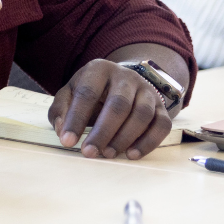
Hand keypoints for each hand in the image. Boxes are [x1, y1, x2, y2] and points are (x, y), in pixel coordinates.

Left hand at [49, 59, 170, 159]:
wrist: (121, 81)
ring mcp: (146, 90)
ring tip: (108, 154)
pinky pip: (161, 125)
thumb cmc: (91, 90)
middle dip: (103, 132)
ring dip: (125, 138)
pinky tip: (132, 154)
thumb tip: (62, 130)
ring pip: (142, 114)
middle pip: (118, 105)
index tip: (68, 141)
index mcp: (99, 69)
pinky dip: (148, 142)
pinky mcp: (161, 106)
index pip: (87, 93)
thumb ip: (61, 109)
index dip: (76, 119)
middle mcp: (126, 77)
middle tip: (90, 152)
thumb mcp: (70, 92)